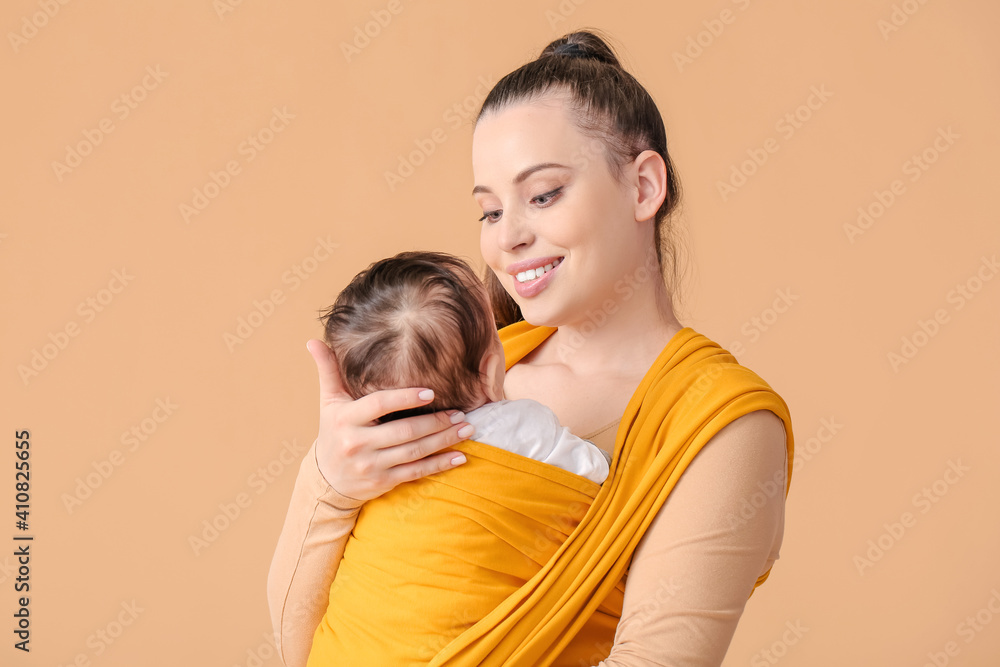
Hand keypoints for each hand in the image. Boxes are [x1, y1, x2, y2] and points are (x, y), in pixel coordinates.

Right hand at [305, 339, 472, 502]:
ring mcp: (371, 465)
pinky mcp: (383, 482)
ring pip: (414, 452)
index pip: (379, 404)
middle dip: (436, 422)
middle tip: (461, 412)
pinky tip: (460, 456)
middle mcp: (357, 443)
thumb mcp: (329, 401)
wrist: (327, 478)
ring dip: (444, 441)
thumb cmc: (334, 430)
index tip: (432, 392)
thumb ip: (328, 370)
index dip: (406, 398)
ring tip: (467, 428)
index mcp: (346, 418)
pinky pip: (416, 473)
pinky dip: (440, 465)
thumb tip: (313, 341)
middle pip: (404, 431)